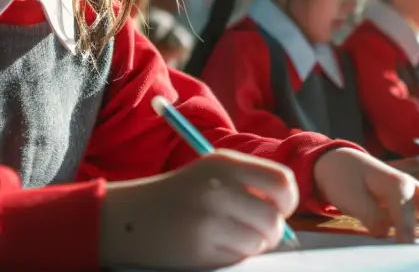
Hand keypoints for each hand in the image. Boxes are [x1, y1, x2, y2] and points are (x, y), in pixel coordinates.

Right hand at [98, 150, 297, 268]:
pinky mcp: (200, 246)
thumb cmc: (180, 196)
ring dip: (254, 245)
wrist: (132, 216)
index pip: (283, 181)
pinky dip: (235, 255)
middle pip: (275, 217)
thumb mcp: (212, 173)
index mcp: (226, 163)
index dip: (287, 201)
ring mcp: (209, 217)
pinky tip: (216, 246)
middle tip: (257, 232)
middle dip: (272, 230)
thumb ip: (249, 184)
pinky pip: (240, 256)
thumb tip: (286, 213)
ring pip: (261, 241)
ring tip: (233, 239)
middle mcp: (219, 186)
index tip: (277, 209)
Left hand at [313, 148, 418, 242]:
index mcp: (392, 180)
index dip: (405, 224)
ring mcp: (415, 192)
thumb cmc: (345, 179)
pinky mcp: (415, 202)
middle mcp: (409, 185)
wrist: (341, 164)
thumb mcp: (350, 196)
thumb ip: (369, 214)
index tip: (406, 245)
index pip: (403, 203)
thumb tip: (385, 233)